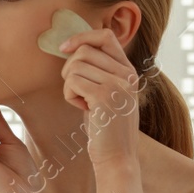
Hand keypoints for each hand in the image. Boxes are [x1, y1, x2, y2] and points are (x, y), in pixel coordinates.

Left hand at [58, 29, 141, 165]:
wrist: (116, 157)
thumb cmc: (105, 126)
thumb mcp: (108, 92)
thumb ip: (99, 70)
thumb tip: (73, 46)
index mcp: (129, 70)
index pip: (105, 36)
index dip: (82, 37)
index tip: (65, 48)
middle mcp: (127, 74)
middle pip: (84, 51)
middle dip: (69, 69)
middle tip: (77, 91)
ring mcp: (118, 85)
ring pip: (75, 66)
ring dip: (70, 86)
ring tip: (83, 102)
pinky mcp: (104, 97)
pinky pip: (72, 82)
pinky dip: (69, 95)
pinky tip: (82, 109)